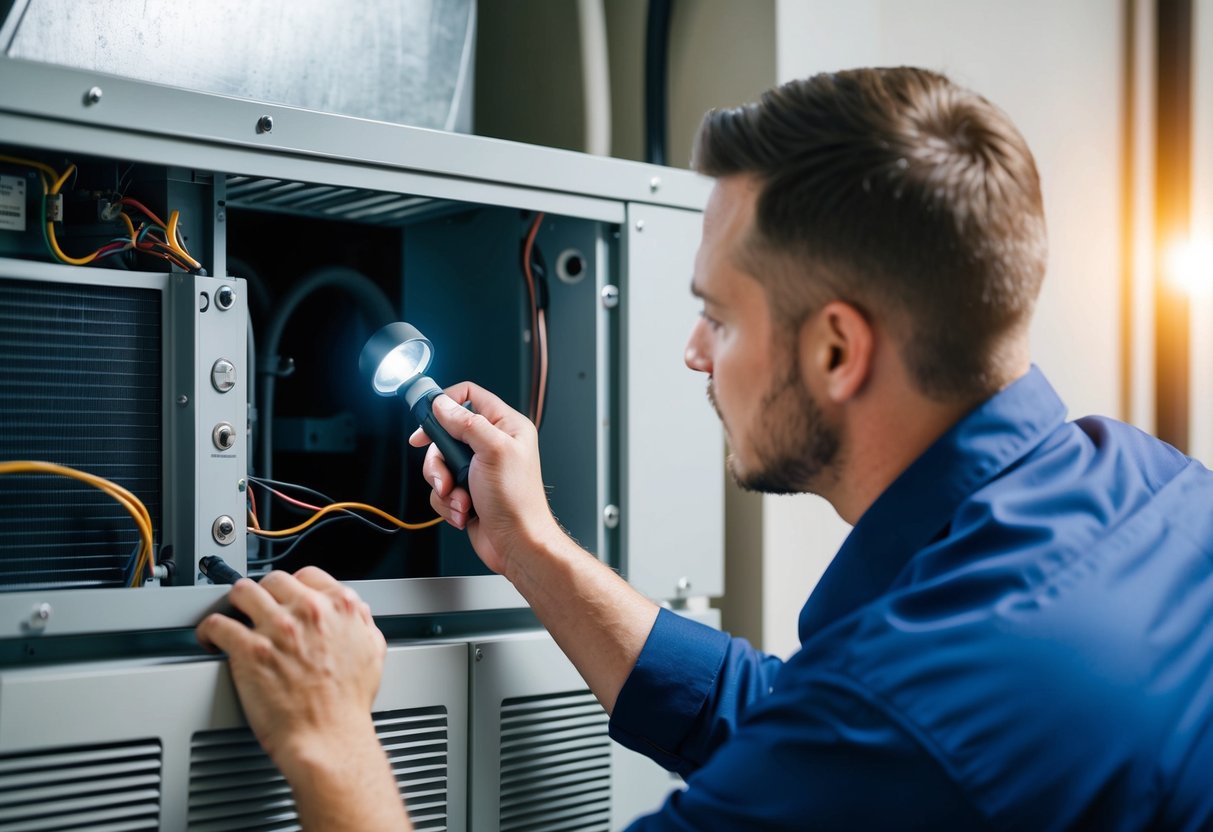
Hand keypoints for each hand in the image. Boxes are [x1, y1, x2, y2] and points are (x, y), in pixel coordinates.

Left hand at [195, 567, 385, 778]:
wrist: (328, 737)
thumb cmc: (348, 705)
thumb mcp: (373, 654)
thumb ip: (363, 625)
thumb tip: (357, 613)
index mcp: (339, 607)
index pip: (308, 575)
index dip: (294, 586)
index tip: (286, 596)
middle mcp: (307, 611)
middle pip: (274, 580)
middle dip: (265, 593)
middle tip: (258, 608)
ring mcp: (277, 628)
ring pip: (242, 591)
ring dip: (235, 602)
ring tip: (231, 614)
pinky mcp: (248, 650)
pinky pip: (217, 624)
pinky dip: (209, 629)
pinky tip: (211, 637)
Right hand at [408, 381, 561, 577]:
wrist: (517, 543)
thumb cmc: (517, 500)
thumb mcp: (492, 451)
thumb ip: (466, 423)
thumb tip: (442, 404)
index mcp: (505, 427)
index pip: (470, 396)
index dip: (445, 402)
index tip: (426, 416)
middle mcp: (491, 445)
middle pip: (446, 434)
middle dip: (439, 459)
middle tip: (445, 472)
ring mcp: (477, 469)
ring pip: (439, 464)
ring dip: (444, 485)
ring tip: (459, 497)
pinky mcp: (466, 491)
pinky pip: (441, 489)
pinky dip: (448, 503)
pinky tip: (464, 511)